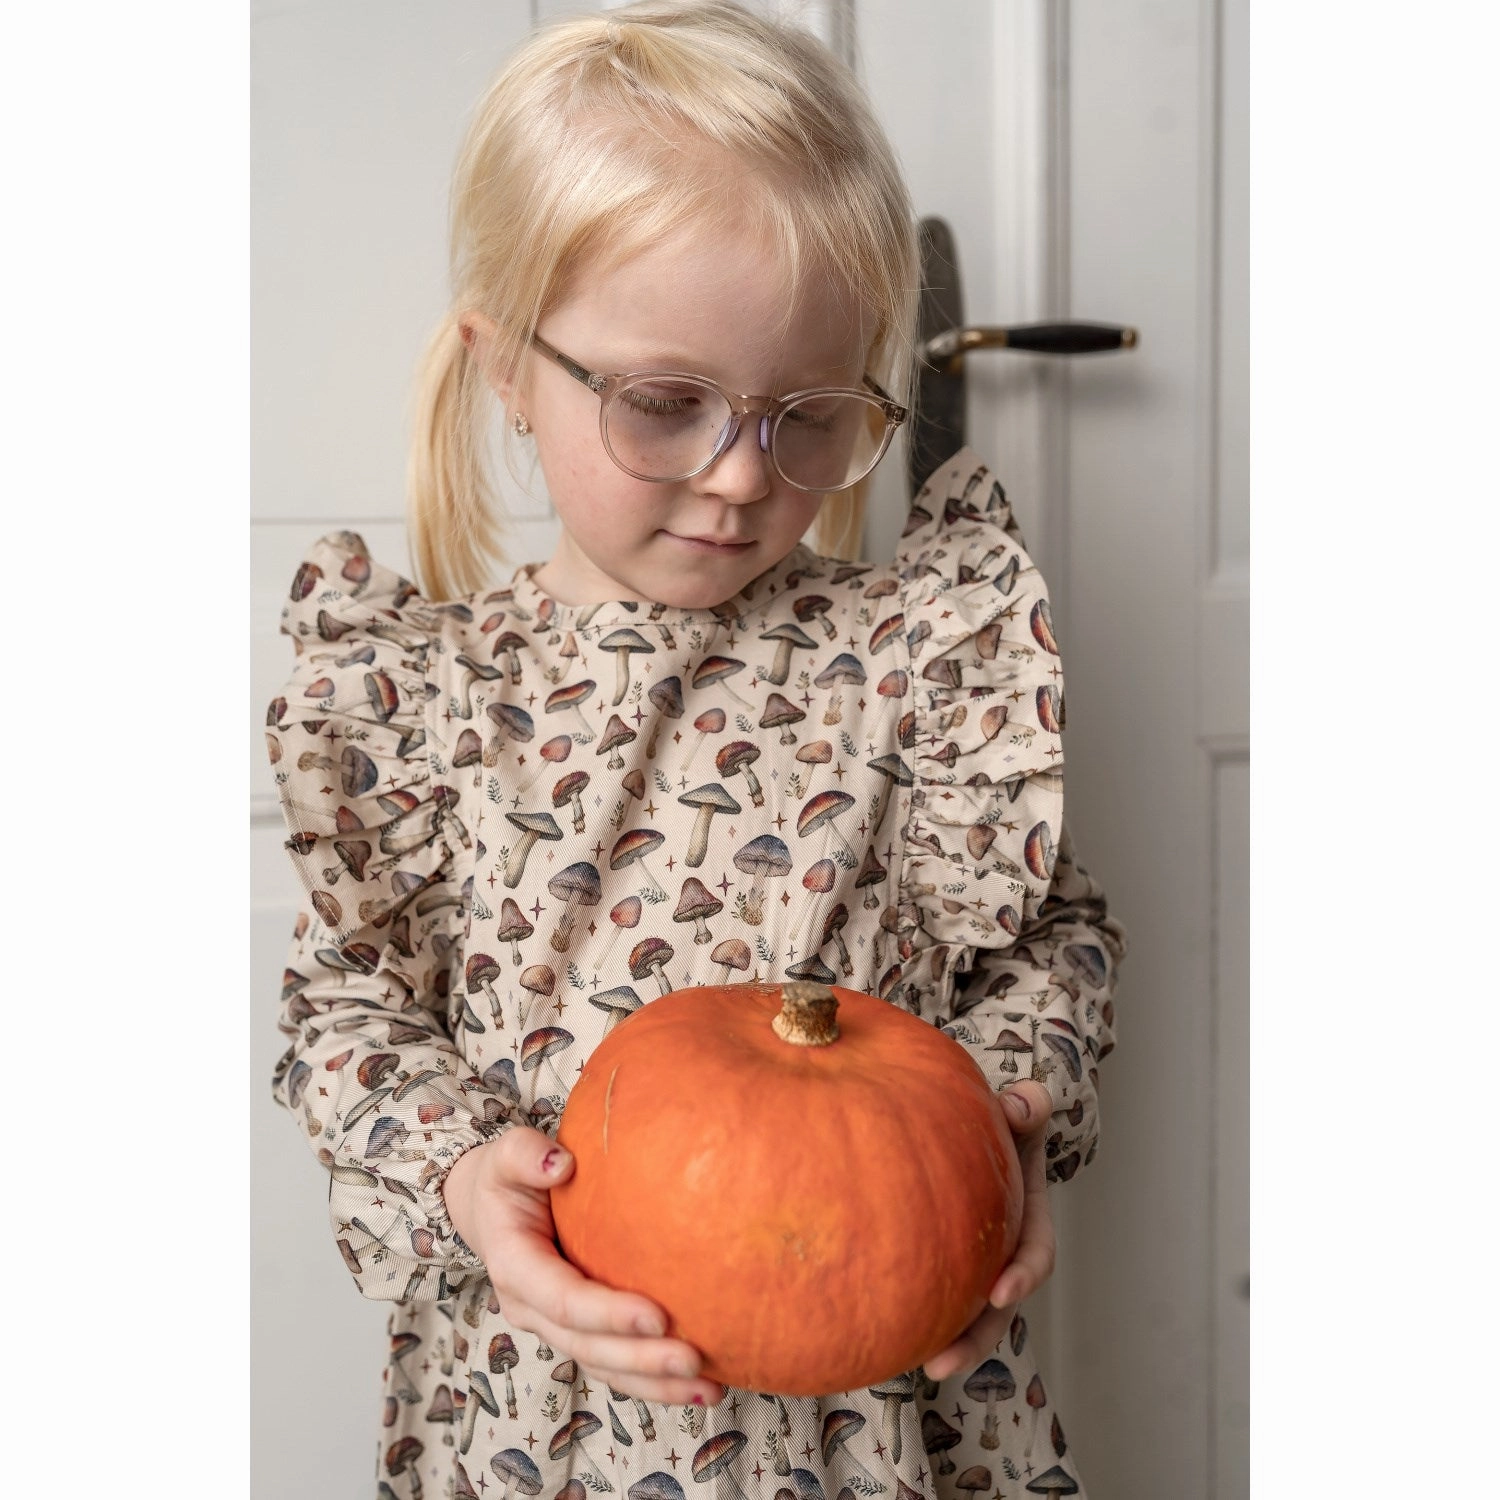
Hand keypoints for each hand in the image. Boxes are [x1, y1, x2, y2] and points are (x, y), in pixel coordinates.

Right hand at [441, 1126, 724, 1405]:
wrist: (490, 1209)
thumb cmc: (507, 1178)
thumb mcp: (506, 1154)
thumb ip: (525, 1155)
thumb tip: (562, 1164)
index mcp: (515, 1267)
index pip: (564, 1300)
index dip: (608, 1314)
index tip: (656, 1316)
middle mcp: (531, 1308)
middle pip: (588, 1346)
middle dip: (641, 1359)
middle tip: (692, 1359)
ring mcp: (553, 1326)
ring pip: (604, 1366)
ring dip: (654, 1384)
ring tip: (709, 1389)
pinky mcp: (577, 1331)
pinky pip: (614, 1364)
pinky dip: (653, 1381)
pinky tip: (700, 1385)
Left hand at [921, 1080, 1054, 1381]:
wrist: (969, 1123)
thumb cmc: (997, 1118)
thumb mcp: (1019, 1111)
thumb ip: (1025, 1107)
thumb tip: (1017, 1105)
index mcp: (1028, 1215)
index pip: (1035, 1251)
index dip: (1023, 1275)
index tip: (1000, 1292)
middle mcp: (1003, 1248)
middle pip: (996, 1306)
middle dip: (974, 1338)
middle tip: (942, 1361)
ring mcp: (970, 1260)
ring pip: (961, 1311)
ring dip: (942, 1342)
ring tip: (909, 1365)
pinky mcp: (936, 1260)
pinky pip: (925, 1289)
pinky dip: (906, 1309)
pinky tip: (870, 1327)